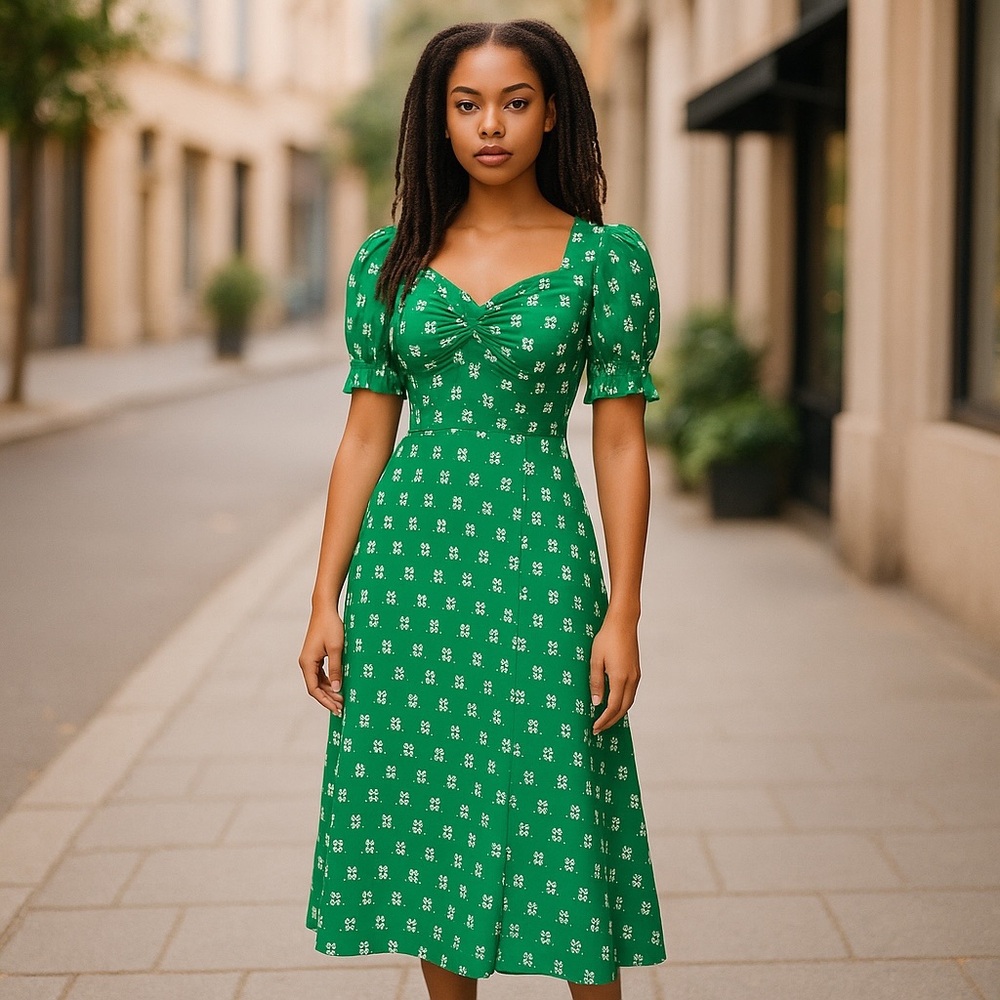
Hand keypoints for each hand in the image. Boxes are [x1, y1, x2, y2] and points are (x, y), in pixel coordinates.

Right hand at [298, 605, 345, 714]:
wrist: (325, 609)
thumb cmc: (331, 627)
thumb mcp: (337, 649)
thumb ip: (336, 670)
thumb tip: (337, 689)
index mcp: (307, 663)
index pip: (314, 689)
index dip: (325, 701)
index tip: (337, 709)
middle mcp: (305, 663)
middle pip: (315, 687)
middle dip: (328, 698)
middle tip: (342, 708)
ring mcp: (309, 660)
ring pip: (318, 682)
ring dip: (329, 691)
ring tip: (342, 700)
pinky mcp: (315, 656)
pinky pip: (320, 674)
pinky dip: (329, 682)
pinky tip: (338, 686)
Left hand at [589, 617, 640, 734]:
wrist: (623, 622)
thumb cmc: (607, 638)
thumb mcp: (595, 660)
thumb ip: (596, 682)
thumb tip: (597, 703)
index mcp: (620, 678)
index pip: (612, 707)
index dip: (604, 720)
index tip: (595, 728)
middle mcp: (631, 679)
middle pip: (623, 708)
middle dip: (611, 720)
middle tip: (599, 729)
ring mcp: (635, 675)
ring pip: (629, 701)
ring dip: (618, 712)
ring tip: (605, 719)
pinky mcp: (636, 671)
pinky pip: (630, 693)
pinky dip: (622, 702)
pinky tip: (614, 702)